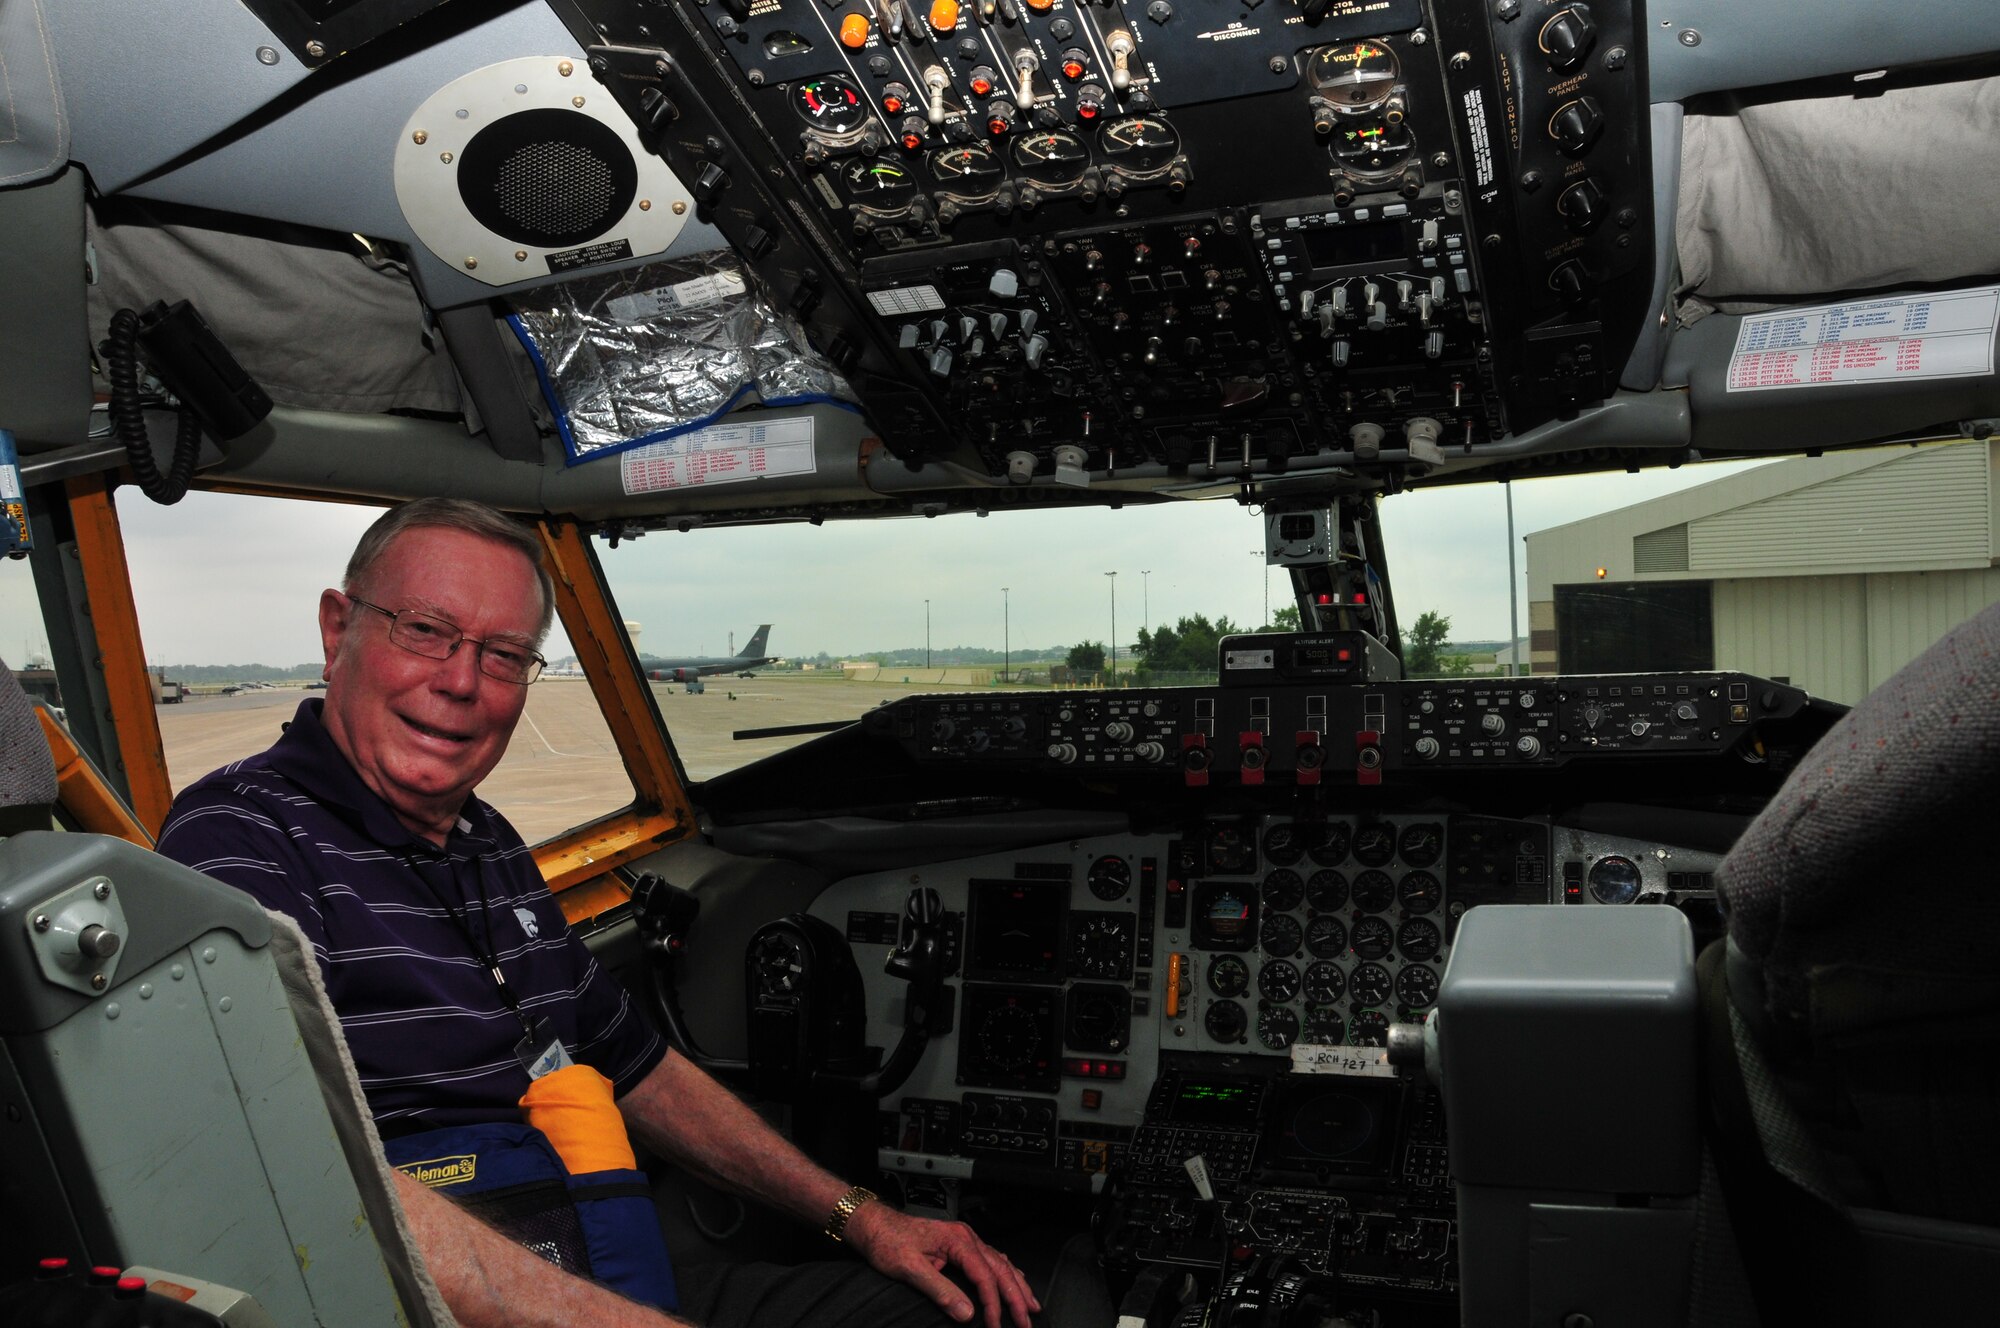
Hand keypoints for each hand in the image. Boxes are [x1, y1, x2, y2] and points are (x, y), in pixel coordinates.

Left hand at [844, 1201, 1039, 1327]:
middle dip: (1016, 1297)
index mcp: (958, 1240)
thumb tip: (967, 1313)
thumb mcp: (910, 1269)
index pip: (985, 1276)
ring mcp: (964, 1239)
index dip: (993, 1303)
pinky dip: (1006, 1272)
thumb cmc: (887, 1242)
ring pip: (1001, 1263)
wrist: (874, 1224)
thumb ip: (940, 1290)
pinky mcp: (959, 1244)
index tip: (995, 1325)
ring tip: (1031, 1305)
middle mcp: (966, 1237)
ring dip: (1017, 1285)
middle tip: (1027, 1321)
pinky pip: (992, 1258)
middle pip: (1000, 1269)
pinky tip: (1013, 1278)